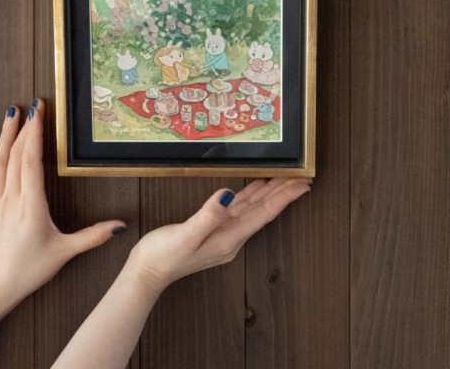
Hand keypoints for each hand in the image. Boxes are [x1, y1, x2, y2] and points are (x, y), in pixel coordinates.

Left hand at [0, 99, 125, 309]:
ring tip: (11, 112)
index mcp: (31, 205)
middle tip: (33, 105)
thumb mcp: (65, 252)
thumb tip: (120, 225)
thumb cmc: (29, 269)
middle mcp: (11, 198)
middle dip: (25, 127)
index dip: (35, 134)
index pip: (31, 161)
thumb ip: (93, 236)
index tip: (39, 113)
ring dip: (6, 135)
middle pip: (16, 154)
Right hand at [126, 178, 311, 294]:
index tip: (302, 184)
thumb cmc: (163, 255)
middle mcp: (230, 237)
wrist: (146, 272)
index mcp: (228, 239)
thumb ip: (208, 216)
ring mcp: (222, 233)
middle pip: (263, 211)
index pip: (263, 214)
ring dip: (269, 193)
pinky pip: (238, 209)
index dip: (284, 198)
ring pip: (252, 208)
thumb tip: (228, 195)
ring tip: (285, 178)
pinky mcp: (212, 229)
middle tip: (302, 177)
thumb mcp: (185, 235)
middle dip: (283, 193)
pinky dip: (250, 196)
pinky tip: (255, 187)